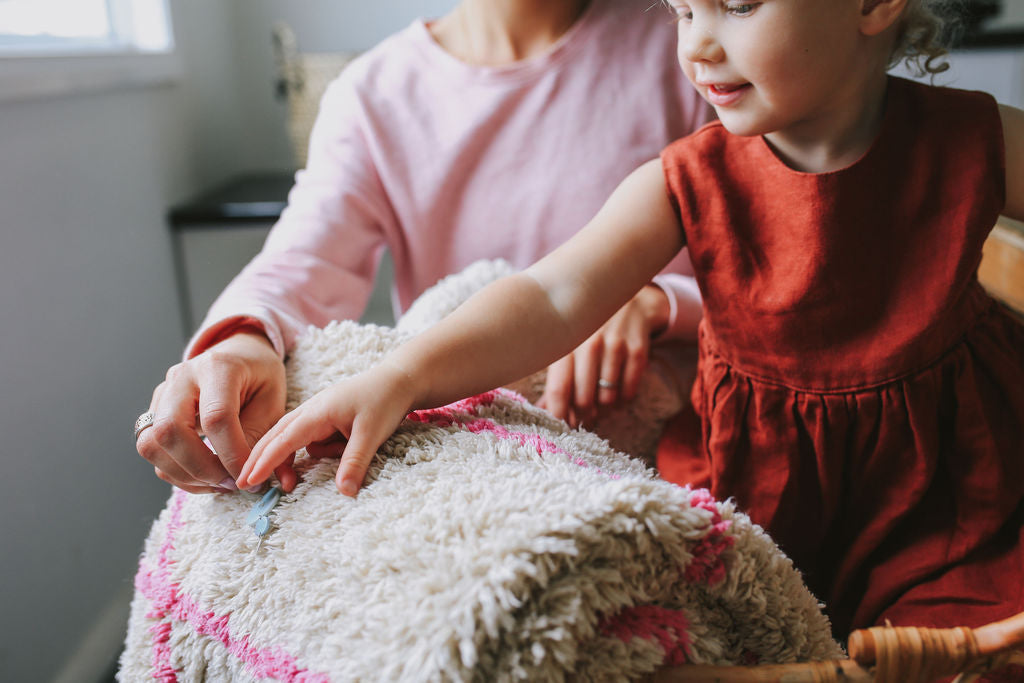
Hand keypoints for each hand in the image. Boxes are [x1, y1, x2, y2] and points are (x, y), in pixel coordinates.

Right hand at [136, 332, 287, 492]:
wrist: (238, 354)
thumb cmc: (258, 377)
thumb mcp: (273, 400)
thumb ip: (259, 435)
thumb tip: (248, 475)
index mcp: (219, 367)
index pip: (216, 417)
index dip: (231, 454)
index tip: (249, 477)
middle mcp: (182, 377)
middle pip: (170, 430)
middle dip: (201, 468)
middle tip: (232, 484)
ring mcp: (162, 393)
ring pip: (151, 444)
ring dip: (185, 475)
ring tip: (221, 483)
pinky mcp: (153, 411)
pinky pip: (153, 450)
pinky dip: (177, 473)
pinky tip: (206, 478)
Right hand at [236, 361, 415, 496]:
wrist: (400, 380)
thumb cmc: (385, 400)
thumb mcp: (372, 433)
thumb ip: (355, 462)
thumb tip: (344, 493)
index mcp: (318, 411)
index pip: (284, 439)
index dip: (265, 461)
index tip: (248, 480)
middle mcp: (312, 411)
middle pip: (278, 438)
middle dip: (263, 460)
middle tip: (246, 485)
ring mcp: (318, 414)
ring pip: (299, 442)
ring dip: (311, 457)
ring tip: (336, 455)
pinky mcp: (326, 419)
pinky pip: (316, 441)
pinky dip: (325, 450)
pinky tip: (346, 445)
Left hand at [537, 284, 668, 427]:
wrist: (631, 301)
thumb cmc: (591, 328)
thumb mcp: (569, 345)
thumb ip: (557, 377)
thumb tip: (541, 410)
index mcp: (566, 342)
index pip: (559, 389)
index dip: (559, 414)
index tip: (561, 425)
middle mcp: (589, 343)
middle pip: (583, 398)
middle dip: (582, 414)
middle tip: (583, 417)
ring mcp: (615, 345)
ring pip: (607, 397)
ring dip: (603, 406)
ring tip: (601, 400)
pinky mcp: (638, 350)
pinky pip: (629, 390)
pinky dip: (623, 397)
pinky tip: (618, 389)